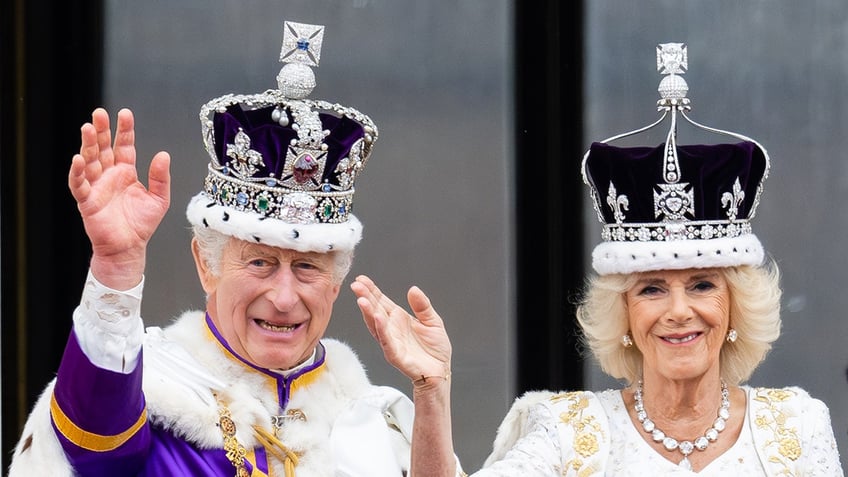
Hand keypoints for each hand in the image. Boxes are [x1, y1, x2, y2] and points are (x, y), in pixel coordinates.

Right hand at [68, 108, 170, 288]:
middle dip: (101, 130)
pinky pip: (79, 184)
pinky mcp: (87, 201)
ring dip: (87, 145)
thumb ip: (160, 177)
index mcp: (126, 172)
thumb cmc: (141, 225)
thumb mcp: (159, 199)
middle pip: (103, 148)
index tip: (125, 114)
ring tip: (87, 128)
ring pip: (90, 161)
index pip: (124, 146)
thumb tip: (163, 154)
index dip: (124, 130)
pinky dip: (78, 172)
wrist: (129, 248)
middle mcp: (109, 176)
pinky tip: (78, 159)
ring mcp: (97, 187)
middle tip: (99, 113)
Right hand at [351, 275, 451, 384]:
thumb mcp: (432, 321)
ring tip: (362, 300)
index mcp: (399, 319)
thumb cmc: (435, 349)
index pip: (381, 302)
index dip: (372, 290)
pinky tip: (377, 318)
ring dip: (368, 313)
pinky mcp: (395, 355)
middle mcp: (391, 329)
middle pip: (375, 310)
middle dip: (365, 297)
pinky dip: (381, 329)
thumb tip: (413, 289)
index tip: (361, 279)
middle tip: (356, 285)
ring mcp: (391, 342)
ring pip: (376, 325)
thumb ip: (422, 306)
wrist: (441, 370)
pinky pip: (386, 341)